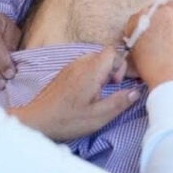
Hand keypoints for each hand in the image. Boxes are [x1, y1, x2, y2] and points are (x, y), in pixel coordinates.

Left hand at [12, 47, 139, 141]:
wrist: (36, 121)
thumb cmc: (67, 120)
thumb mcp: (98, 117)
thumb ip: (119, 102)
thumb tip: (136, 92)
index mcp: (91, 71)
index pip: (113, 52)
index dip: (120, 65)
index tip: (116, 84)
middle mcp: (80, 64)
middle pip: (104, 55)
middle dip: (111, 70)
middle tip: (108, 90)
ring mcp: (70, 67)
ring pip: (93, 60)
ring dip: (100, 73)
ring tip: (96, 94)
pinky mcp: (63, 73)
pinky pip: (82, 66)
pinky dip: (89, 75)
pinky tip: (84, 94)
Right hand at [126, 1, 172, 88]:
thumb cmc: (153, 68)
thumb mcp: (135, 53)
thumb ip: (137, 39)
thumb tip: (144, 38)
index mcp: (140, 18)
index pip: (139, 18)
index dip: (143, 29)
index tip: (146, 35)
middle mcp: (160, 11)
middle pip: (158, 10)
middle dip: (159, 20)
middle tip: (162, 35)